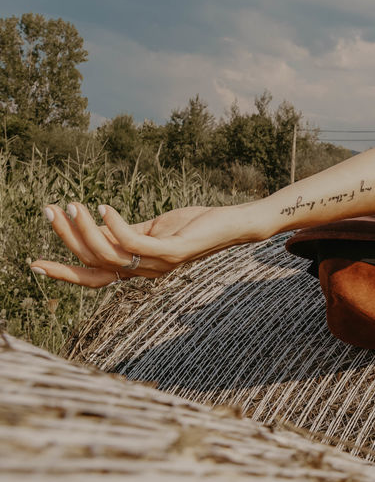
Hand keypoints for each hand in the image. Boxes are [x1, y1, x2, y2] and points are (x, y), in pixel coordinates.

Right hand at [31, 203, 233, 288]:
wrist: (233, 224)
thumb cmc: (194, 225)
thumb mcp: (152, 229)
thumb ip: (124, 232)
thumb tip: (93, 225)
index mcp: (136, 268)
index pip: (92, 276)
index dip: (63, 272)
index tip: (34, 264)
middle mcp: (144, 272)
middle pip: (94, 263)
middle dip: (67, 239)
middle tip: (50, 211)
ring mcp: (159, 264)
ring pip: (110, 254)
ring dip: (86, 229)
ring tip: (73, 204)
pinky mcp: (174, 252)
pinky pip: (136, 244)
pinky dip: (116, 225)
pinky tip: (104, 206)